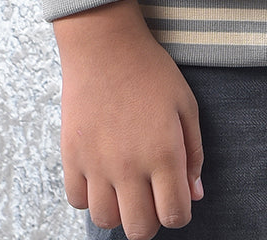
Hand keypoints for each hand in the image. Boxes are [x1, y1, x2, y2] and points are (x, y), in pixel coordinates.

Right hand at [53, 0, 203, 237]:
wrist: (105, 45)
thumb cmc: (150, 70)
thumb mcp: (185, 104)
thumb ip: (193, 153)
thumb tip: (195, 194)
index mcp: (163, 153)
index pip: (175, 215)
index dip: (179, 213)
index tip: (175, 198)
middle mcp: (130, 166)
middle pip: (139, 229)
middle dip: (151, 220)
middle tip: (150, 197)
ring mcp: (97, 164)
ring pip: (106, 220)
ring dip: (118, 211)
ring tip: (124, 187)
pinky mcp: (71, 156)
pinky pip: (77, 201)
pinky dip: (89, 196)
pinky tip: (100, 175)